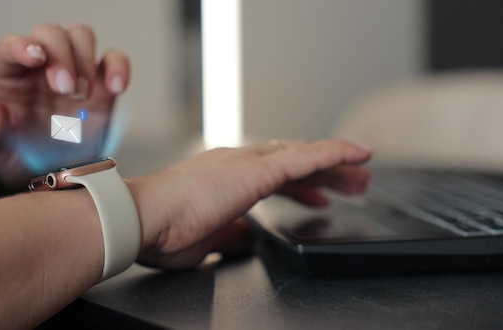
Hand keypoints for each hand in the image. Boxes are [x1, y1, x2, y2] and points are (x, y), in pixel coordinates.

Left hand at [0, 23, 130, 186]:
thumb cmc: (21, 160)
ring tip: (83, 96)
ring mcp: (74, 73)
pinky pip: (114, 61)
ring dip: (85, 60)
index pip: (11, 47)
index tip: (35, 56)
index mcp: (10, 77)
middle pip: (51, 34)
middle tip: (65, 88)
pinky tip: (117, 87)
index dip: (22, 46)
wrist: (54, 179)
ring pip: (81, 37)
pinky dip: (119, 68)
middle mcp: (42, 68)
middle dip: (61, 56)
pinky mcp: (102, 87)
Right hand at [126, 139, 371, 268]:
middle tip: (352, 183)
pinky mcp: (257, 171)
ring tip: (362, 175)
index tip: (318, 194)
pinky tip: (357, 155)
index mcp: (224, 175)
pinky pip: (306, 157)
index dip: (299, 183)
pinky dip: (334, 153)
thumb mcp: (207, 237)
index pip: (271, 173)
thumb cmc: (161, 228)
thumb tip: (245, 238)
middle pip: (293, 160)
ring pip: (304, 156)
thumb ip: (229, 235)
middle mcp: (237, 161)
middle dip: (325, 172)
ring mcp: (247, 162)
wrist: (140, 216)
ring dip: (336, 165)